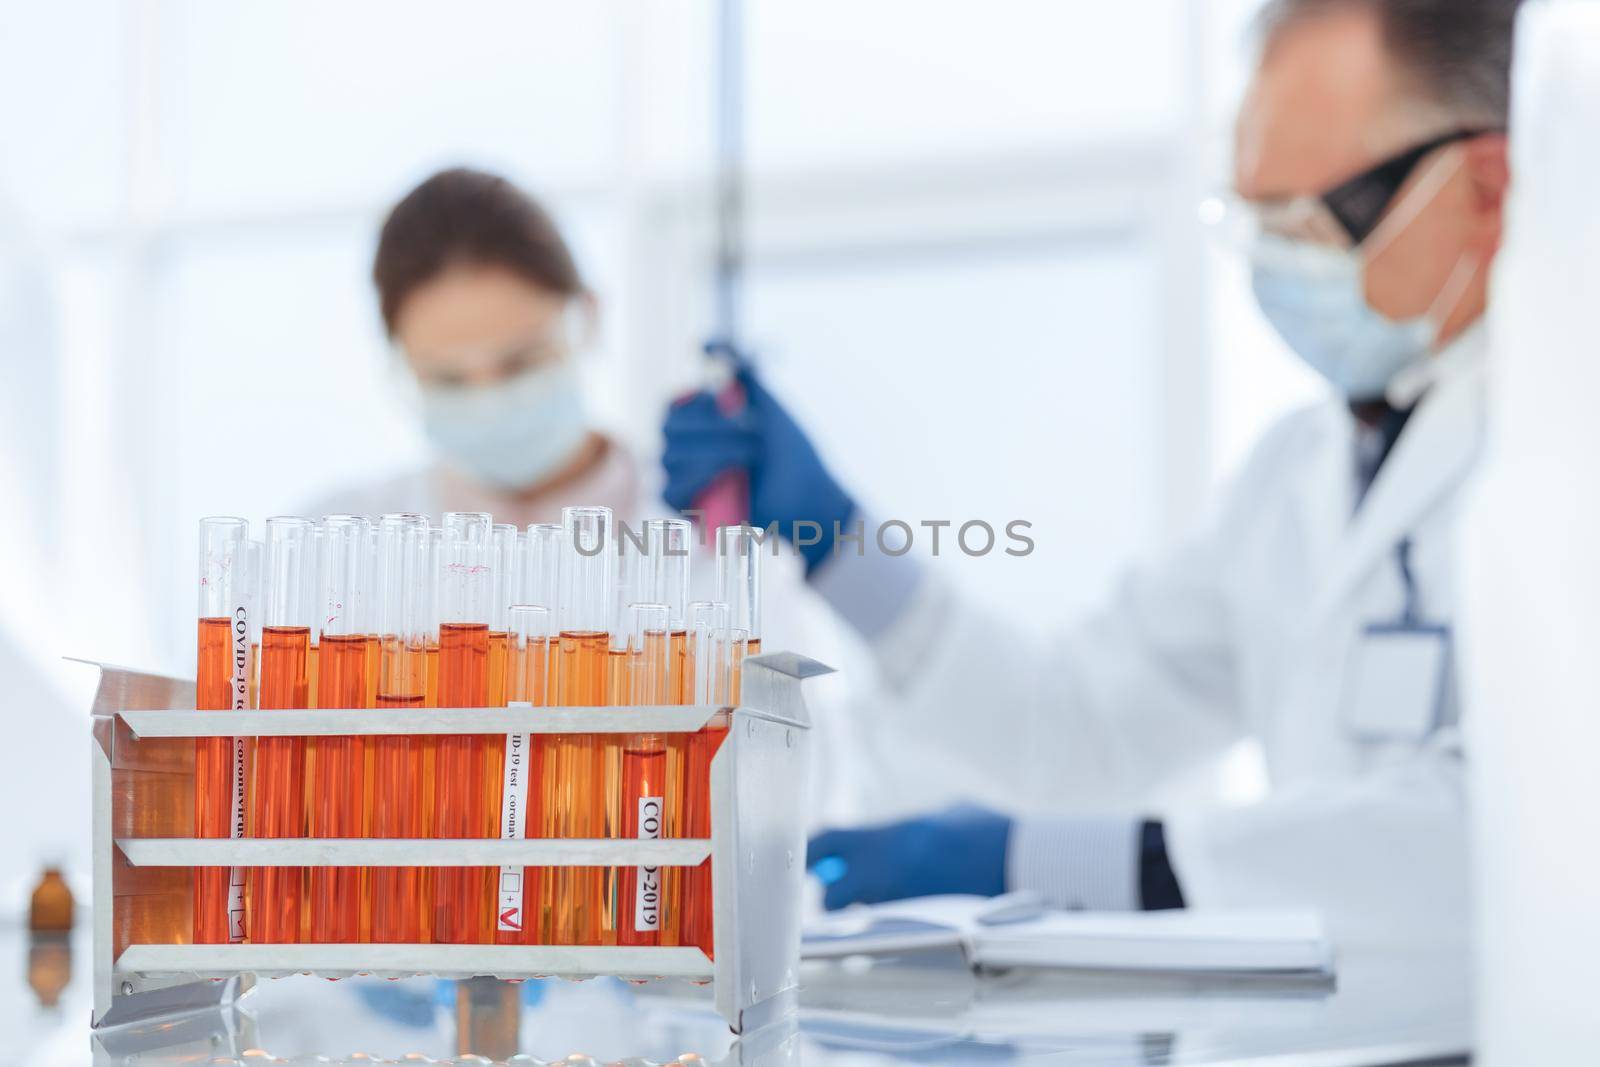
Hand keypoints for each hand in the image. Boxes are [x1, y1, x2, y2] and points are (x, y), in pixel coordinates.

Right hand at [661, 351, 854, 572]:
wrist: (811, 496)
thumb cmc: (790, 452)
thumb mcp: (766, 403)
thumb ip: (740, 370)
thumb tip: (706, 343)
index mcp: (699, 426)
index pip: (672, 405)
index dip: (695, 400)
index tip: (727, 401)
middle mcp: (686, 452)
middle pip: (669, 427)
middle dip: (714, 424)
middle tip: (754, 429)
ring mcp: (686, 480)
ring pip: (672, 456)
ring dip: (717, 449)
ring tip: (753, 453)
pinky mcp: (690, 510)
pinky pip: (671, 489)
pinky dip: (698, 477)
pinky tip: (727, 473)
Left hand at [806, 806, 1011, 910]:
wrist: (1020, 863)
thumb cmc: (987, 830)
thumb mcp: (947, 811)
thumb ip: (918, 821)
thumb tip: (910, 826)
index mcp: (887, 836)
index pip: (827, 841)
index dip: (811, 850)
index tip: (805, 857)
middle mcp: (886, 872)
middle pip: (833, 894)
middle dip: (834, 897)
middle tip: (844, 893)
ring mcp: (902, 902)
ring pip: (863, 915)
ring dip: (866, 912)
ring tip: (885, 904)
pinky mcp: (921, 926)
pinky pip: (893, 929)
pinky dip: (896, 923)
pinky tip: (914, 914)